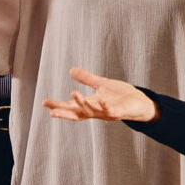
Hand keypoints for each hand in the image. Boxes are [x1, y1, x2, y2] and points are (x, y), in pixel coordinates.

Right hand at [42, 66, 157, 122]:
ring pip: (92, 111)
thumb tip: (71, 70)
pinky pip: (111, 111)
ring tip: (73, 94)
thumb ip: (86, 78)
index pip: (70, 107)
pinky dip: (106, 107)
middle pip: (77, 113)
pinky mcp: (119, 112)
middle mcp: (96, 111)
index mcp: (90, 105)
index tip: (44, 103)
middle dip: (64, 112)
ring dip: (82, 104)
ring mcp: (107, 113)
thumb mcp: (101, 84)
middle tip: (51, 111)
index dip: (58, 105)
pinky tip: (101, 100)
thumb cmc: (121, 96)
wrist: (141, 103)